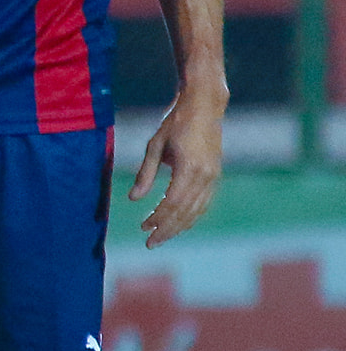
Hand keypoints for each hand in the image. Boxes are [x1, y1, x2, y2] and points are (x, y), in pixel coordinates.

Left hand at [129, 87, 224, 247]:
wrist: (204, 106)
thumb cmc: (175, 123)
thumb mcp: (154, 145)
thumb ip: (145, 173)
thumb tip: (133, 199)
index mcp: (190, 168)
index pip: (173, 203)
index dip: (158, 218)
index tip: (143, 229)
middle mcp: (206, 176)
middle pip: (186, 212)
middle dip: (168, 229)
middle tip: (150, 243)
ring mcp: (214, 176)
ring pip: (197, 210)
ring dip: (179, 226)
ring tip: (161, 237)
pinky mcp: (215, 175)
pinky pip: (204, 202)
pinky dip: (191, 216)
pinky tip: (178, 223)